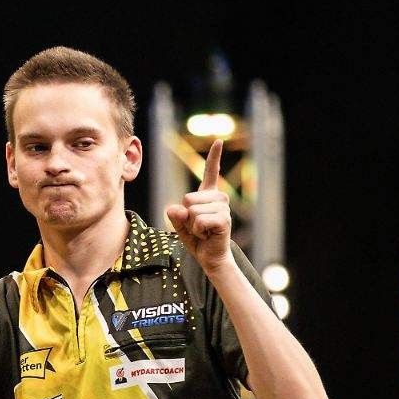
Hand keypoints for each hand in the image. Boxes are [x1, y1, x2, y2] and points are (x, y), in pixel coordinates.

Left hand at [165, 139, 232, 273]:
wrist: (210, 257)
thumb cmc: (197, 240)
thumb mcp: (180, 225)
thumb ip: (175, 216)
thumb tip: (174, 208)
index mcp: (208, 195)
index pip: (211, 172)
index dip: (214, 157)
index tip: (218, 141)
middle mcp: (218, 198)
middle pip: (187, 198)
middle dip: (186, 216)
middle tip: (198, 227)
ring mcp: (223, 208)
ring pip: (192, 211)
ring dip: (192, 225)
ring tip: (203, 232)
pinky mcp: (224, 220)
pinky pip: (199, 221)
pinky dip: (198, 231)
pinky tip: (208, 235)